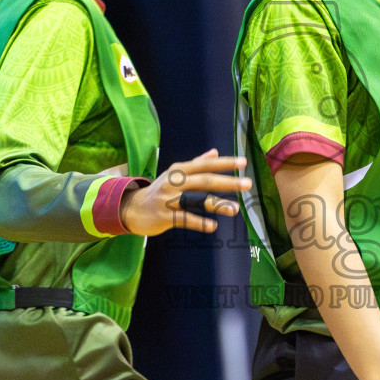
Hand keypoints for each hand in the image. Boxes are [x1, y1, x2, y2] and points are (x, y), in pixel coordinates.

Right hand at [120, 149, 249, 235]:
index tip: (243, 162)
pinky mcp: (164, 216)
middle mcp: (174, 182)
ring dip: (217, 204)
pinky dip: (199, 222)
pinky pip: (184, 219)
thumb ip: (196, 163)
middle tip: (247, 184)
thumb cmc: (159, 190)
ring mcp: (168, 199)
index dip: (224, 163)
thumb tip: (215, 152)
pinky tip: (213, 227)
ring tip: (235, 209)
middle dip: (227, 182)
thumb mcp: (175, 174)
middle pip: (204, 181)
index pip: (205, 165)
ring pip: (195, 200)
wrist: (132, 209)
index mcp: (179, 170)